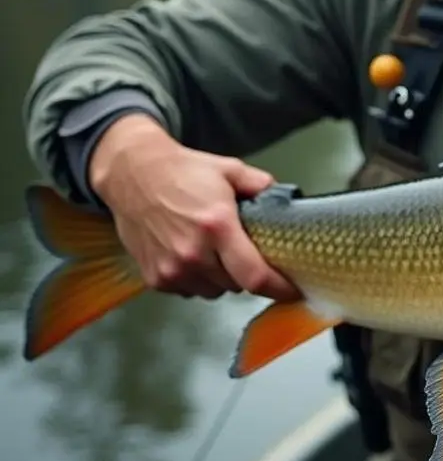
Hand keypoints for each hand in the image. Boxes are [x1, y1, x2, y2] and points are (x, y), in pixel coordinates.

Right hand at [89, 114, 301, 301]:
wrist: (131, 174)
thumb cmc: (182, 171)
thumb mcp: (229, 170)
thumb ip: (261, 185)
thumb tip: (285, 198)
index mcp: (218, 227)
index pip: (255, 276)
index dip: (279, 288)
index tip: (294, 290)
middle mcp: (193, 254)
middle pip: (237, 285)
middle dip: (247, 273)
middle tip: (244, 251)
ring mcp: (171, 269)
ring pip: (214, 291)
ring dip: (221, 278)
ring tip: (215, 251)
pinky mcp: (155, 278)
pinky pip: (189, 291)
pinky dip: (197, 280)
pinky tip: (193, 255)